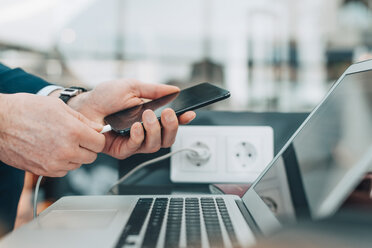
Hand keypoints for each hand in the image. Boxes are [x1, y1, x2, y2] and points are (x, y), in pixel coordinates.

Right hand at [0, 93, 104, 176]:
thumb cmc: (25, 110)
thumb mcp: (58, 106)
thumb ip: (83, 120)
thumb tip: (97, 128)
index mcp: (74, 132)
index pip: (100, 143)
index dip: (97, 137)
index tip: (92, 135)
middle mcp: (66, 150)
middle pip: (91, 156)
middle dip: (87, 147)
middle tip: (76, 138)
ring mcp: (54, 163)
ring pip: (77, 165)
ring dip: (74, 156)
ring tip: (60, 142)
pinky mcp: (43, 171)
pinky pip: (63, 171)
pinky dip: (62, 163)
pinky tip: (52, 150)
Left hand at [67, 79, 195, 158]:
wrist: (84, 105)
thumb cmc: (105, 96)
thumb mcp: (133, 87)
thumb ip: (154, 90)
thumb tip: (174, 89)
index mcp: (150, 118)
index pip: (172, 124)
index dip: (183, 121)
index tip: (190, 113)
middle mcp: (145, 132)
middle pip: (168, 139)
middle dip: (172, 127)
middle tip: (167, 114)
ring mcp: (134, 142)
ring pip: (155, 146)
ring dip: (154, 131)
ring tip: (147, 116)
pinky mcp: (121, 150)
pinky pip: (136, 149)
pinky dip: (138, 138)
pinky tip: (135, 127)